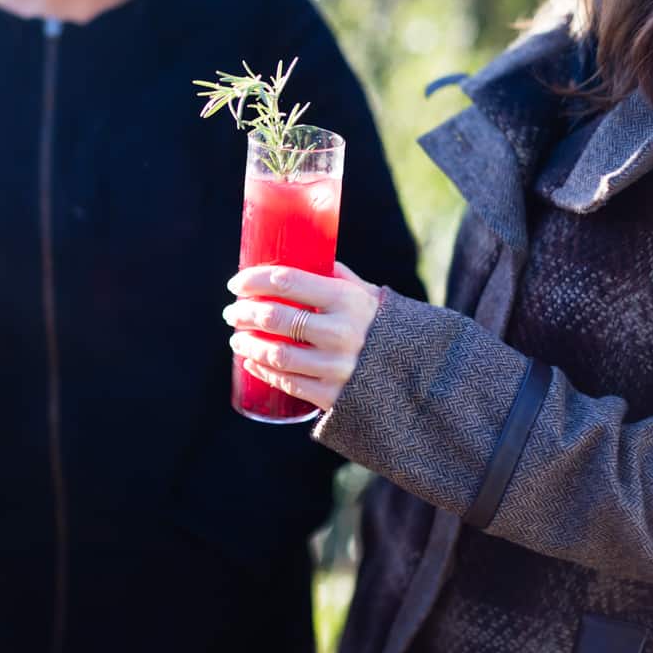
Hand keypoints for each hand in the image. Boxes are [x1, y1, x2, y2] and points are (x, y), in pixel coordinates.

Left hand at [223, 263, 380, 411]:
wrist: (420, 376)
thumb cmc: (387, 327)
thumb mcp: (369, 296)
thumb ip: (339, 278)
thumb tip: (307, 257)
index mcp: (347, 299)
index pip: (287, 281)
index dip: (254, 280)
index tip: (236, 284)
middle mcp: (340, 332)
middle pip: (275, 317)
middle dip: (244, 313)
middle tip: (232, 312)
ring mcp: (336, 366)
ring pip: (276, 353)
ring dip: (248, 344)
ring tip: (237, 339)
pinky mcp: (333, 395)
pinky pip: (288, 383)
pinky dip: (264, 371)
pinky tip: (252, 363)